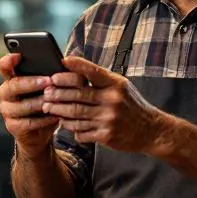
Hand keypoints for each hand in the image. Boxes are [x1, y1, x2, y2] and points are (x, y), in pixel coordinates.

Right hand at [0, 53, 58, 157]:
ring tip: (55, 100)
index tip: (18, 55)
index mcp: (11, 78)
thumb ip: (48, 74)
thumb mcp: (46, 87)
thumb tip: (65, 60)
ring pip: (22, 105)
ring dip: (40, 102)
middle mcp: (5, 93)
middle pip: (13, 85)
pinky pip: (28, 122)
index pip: (4, 66)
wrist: (40, 131)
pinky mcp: (12, 126)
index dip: (8, 60)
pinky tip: (55, 115)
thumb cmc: (44, 102)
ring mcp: (7, 110)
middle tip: (49, 81)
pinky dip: (43, 119)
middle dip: (32, 82)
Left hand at [42, 55, 164, 153]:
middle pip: (77, 95)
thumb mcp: (121, 86)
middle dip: (58, 93)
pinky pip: (81, 131)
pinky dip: (69, 127)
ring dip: (58, 111)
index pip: (93, 72)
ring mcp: (108, 119)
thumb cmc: (131, 105)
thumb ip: (101, 78)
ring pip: (75, 114)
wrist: (150, 131)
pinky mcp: (106, 136)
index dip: (76, 65)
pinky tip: (63, 123)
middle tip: (46, 91)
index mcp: (116, 85)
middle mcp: (112, 100)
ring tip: (48, 107)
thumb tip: (75, 64)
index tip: (62, 61)